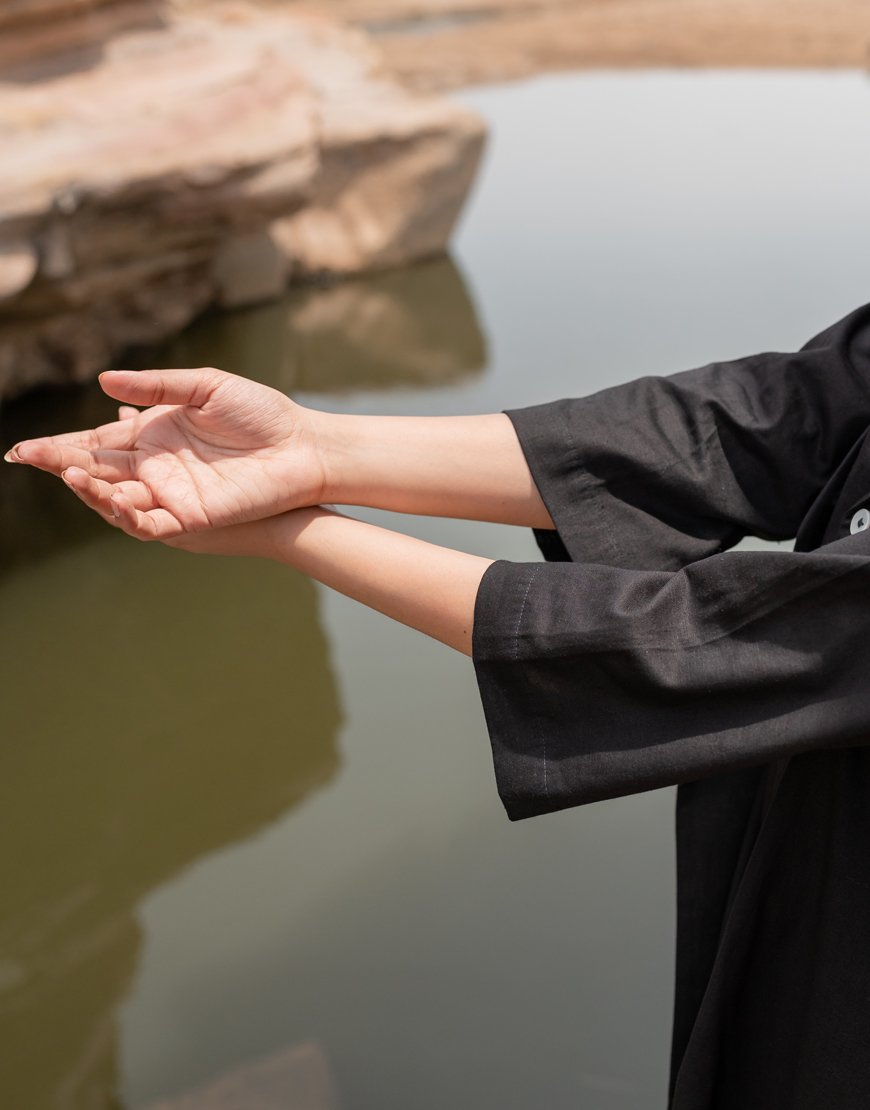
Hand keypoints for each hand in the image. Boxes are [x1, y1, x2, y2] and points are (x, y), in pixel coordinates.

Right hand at [6, 367, 326, 539]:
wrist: (301, 446)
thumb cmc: (261, 414)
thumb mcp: (206, 387)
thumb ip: (157, 386)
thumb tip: (104, 384)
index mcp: (154, 434)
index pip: (96, 441)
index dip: (60, 445)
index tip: (25, 448)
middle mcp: (156, 467)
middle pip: (96, 470)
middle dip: (60, 464)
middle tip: (27, 456)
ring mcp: (172, 493)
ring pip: (115, 499)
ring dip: (89, 488)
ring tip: (70, 470)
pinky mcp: (192, 516)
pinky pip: (149, 522)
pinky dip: (125, 513)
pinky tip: (111, 496)